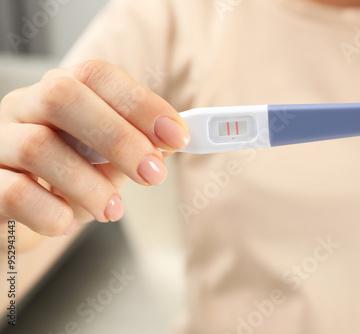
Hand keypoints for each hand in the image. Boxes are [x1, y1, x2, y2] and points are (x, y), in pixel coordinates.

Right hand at [0, 60, 188, 240]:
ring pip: (37, 146)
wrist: (12, 213)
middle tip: (153, 174)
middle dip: (118, 138)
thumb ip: (134, 149)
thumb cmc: (63, 180)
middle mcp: (22, 107)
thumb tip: (169, 144)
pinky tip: (67, 222)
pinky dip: (51, 211)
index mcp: (59, 92)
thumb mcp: (103, 162)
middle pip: (63, 97)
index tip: (177, 136)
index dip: (141, 103)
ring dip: (89, 184)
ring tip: (113, 209)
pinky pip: (13, 192)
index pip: (97, 76)